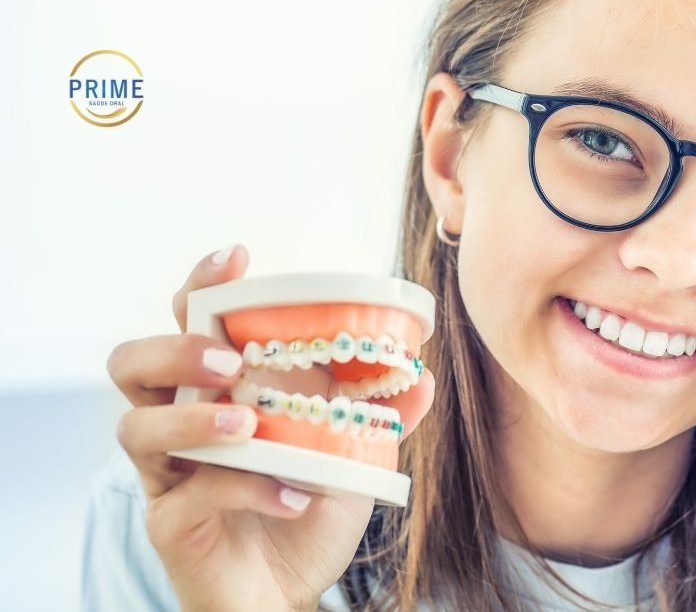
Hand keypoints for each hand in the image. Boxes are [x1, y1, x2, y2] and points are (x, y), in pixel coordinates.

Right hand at [106, 246, 435, 610]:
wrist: (288, 591)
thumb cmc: (306, 509)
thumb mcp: (351, 455)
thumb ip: (379, 413)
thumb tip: (422, 375)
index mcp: (218, 390)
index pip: (188, 321)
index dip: (202, 285)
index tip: (238, 259)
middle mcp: (180, 423)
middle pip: (131, 363)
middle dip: (176, 349)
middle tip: (229, 362)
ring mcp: (168, 474)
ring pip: (135, 427)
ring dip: (193, 419)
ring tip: (249, 427)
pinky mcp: (170, 524)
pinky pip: (189, 495)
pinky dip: (246, 489)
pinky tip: (294, 495)